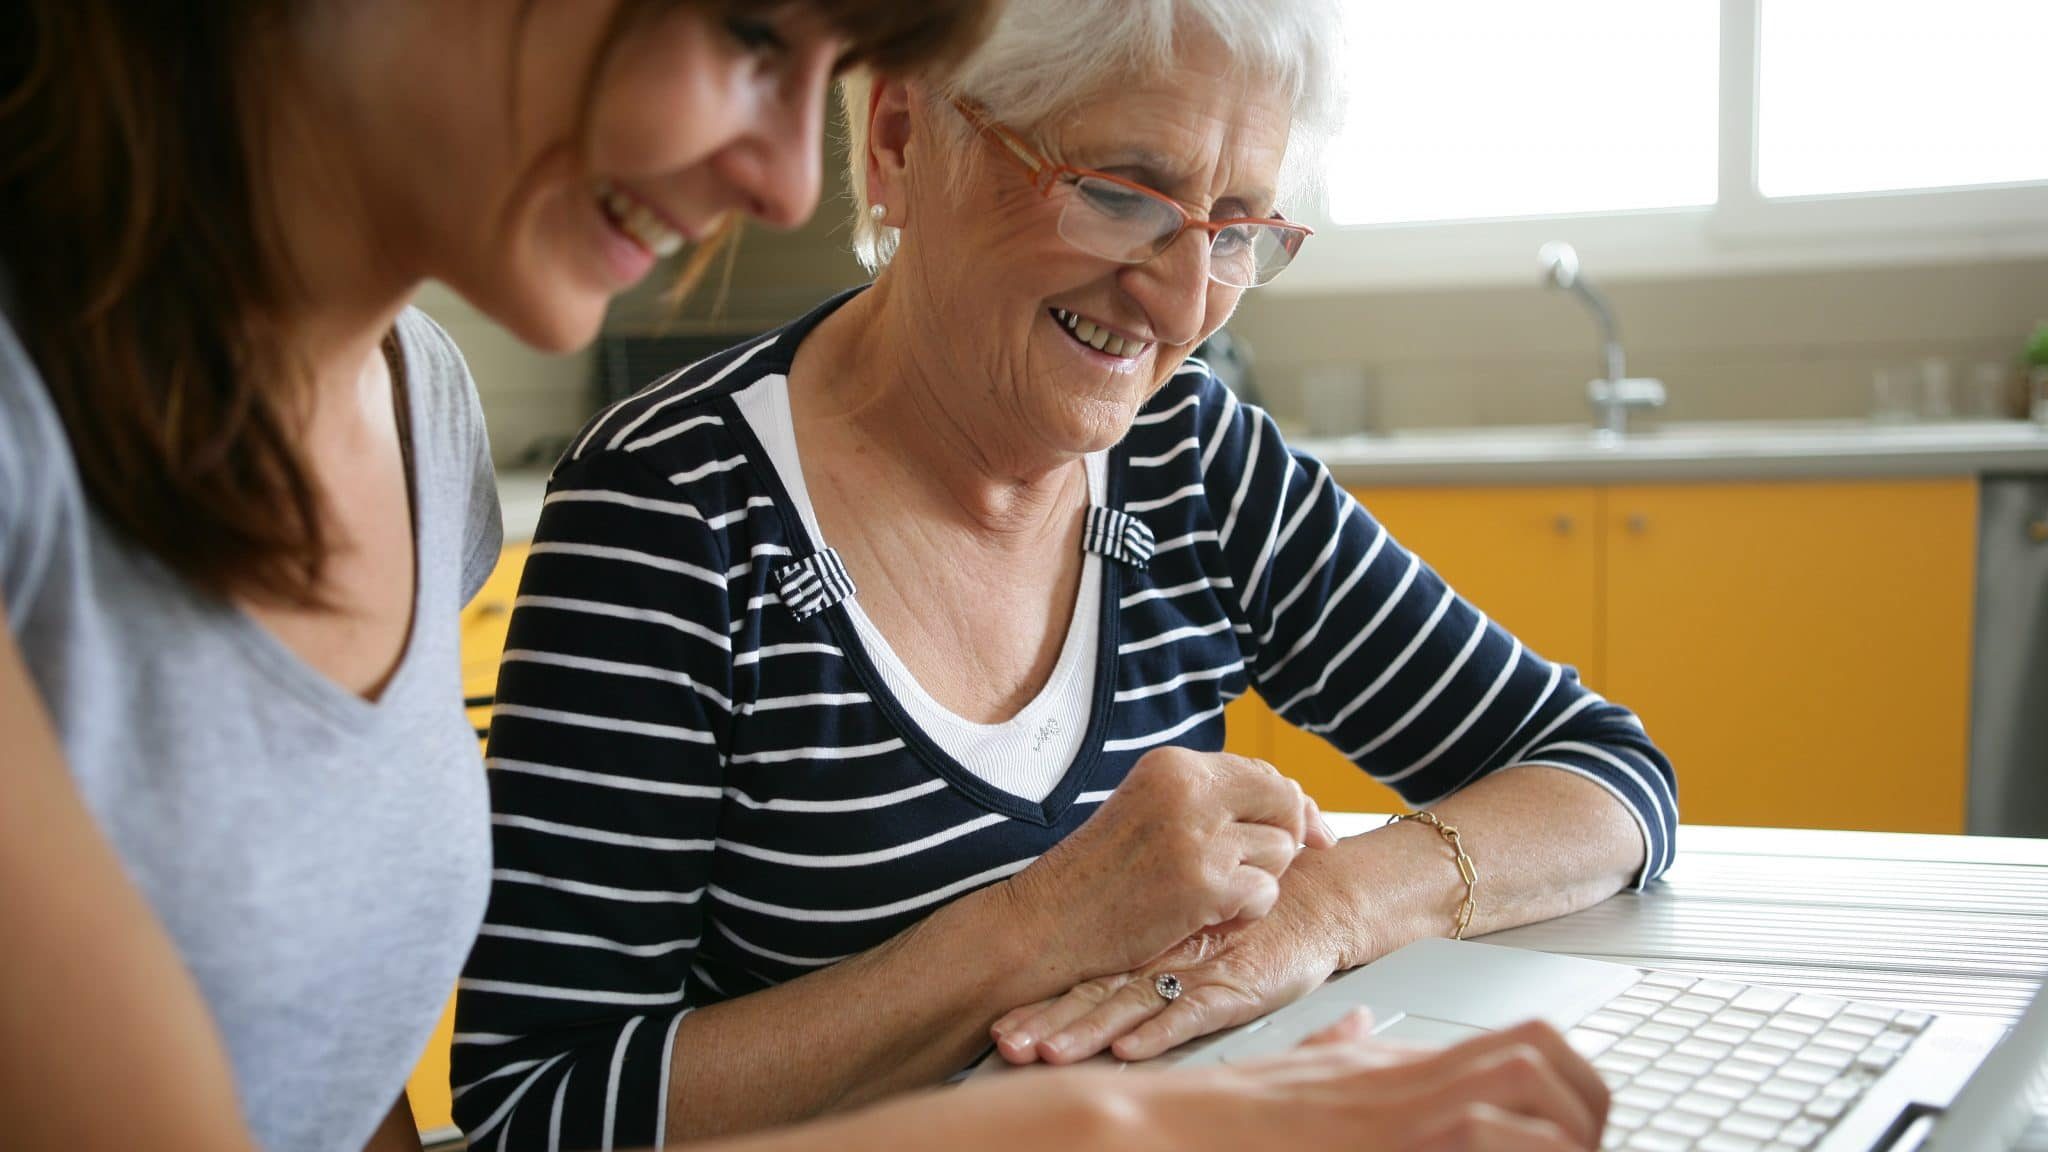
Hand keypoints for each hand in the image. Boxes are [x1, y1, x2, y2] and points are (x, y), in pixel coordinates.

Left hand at [992, 850, 1352, 1063]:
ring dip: (1087, 1031)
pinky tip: (1128, 1050)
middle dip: (1047, 1022)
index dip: (1039, 1002)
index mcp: (1144, 943)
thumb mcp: (1188, 929)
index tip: (996, 1026)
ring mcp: (1197, 972)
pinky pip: (1192, 1013)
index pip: (1082, 975)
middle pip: (1094, 992)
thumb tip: (1082, 985)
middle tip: (1006, 1043)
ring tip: (1048, 1053)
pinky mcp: (1236, 985)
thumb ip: (1143, 947)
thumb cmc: (1248, 913)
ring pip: (1131, 1004)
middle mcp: (1162, 957)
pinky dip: (1158, 1032)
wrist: (1319, 898)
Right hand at [996, 747, 1334, 993]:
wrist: (1049, 924)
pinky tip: (1207, 916)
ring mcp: (1199, 838)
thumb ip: (1213, 802)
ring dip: (1259, 879)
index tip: (1314, 832)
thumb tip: (1301, 810)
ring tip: (1208, 894)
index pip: (1263, 772)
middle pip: (1284, 803)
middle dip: (1288, 837)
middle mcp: (1189, 790)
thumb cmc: (1100, 876)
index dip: (1294, 804)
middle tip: (1254, 870)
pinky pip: (1266, 893)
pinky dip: (1247, 911)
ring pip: (1281, 851)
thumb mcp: (1150, 813)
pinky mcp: (1205, 887)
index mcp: (1173, 765)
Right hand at [1160, 1015, 1609, 1150]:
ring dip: (1565, 1126)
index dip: (1572, 1090)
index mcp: (1388, 1067)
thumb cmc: (1207, 1121)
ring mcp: (1392, 1106)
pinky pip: (1479, 1130)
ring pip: (1527, 1084)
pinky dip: (1516, 1147)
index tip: (1582, 1131)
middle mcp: (1401, 1077)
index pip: (1515, 1052)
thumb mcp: (1286, 1078)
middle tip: (1591, 1143)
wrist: (1144, 1124)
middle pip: (1537, 1056)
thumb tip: (1355, 1031)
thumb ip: (1330, 1053)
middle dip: (1587, 1104)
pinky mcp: (1379, 1136)